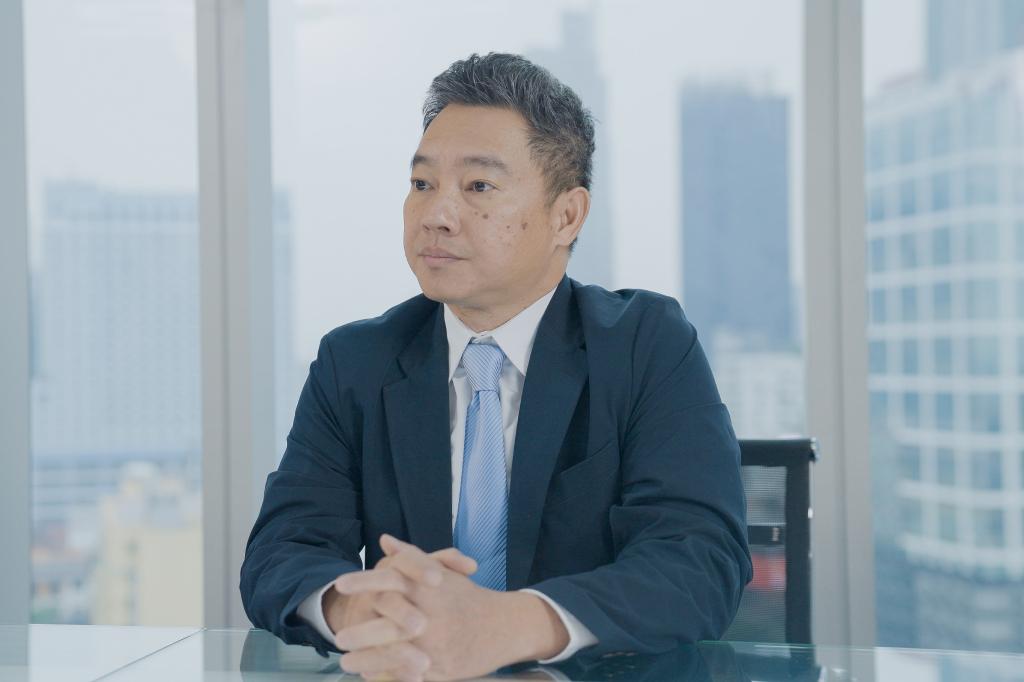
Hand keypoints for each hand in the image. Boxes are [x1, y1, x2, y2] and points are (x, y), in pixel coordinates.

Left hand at [337, 536, 568, 680]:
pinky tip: (370, 676)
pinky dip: (389, 676)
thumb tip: (385, 541)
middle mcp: (434, 616)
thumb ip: (411, 558)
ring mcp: (438, 646)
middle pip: (391, 623)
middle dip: (361, 632)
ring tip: (345, 663)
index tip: (339, 584)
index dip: (365, 581)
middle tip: (337, 638)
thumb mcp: (441, 574)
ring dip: (368, 660)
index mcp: (431, 588)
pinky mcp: (443, 670)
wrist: (505, 627)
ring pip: (397, 655)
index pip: (393, 579)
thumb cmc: (468, 598)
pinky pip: (411, 676)